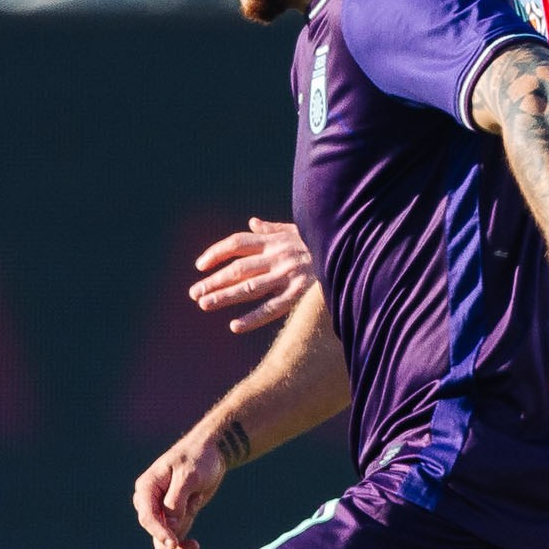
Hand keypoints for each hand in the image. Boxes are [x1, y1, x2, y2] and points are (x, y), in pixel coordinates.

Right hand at [132, 433, 226, 548]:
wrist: (212, 453)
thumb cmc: (198, 458)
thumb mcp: (189, 476)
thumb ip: (176, 501)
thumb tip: (169, 525)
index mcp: (147, 487)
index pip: (147, 517)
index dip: (159, 533)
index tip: (174, 544)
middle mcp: (150, 501)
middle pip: (154, 531)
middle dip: (176, 534)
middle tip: (196, 531)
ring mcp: (161, 510)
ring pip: (166, 537)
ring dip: (186, 523)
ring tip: (196, 496)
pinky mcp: (174, 515)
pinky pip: (176, 533)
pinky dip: (189, 523)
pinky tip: (197, 499)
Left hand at [190, 218, 314, 332]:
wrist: (354, 250)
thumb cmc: (325, 242)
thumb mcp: (298, 230)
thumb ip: (273, 228)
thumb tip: (253, 222)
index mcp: (276, 240)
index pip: (238, 244)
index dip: (216, 253)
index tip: (200, 265)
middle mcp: (278, 256)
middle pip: (238, 268)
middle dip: (214, 280)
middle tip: (194, 293)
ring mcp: (289, 275)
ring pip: (249, 287)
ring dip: (225, 296)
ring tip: (204, 305)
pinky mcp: (301, 293)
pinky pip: (273, 308)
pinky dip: (253, 318)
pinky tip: (235, 326)